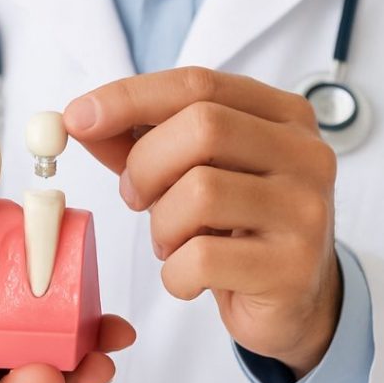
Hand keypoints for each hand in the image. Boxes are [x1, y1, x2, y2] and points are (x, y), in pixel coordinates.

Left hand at [63, 67, 339, 376]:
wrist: (290, 297)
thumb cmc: (229, 222)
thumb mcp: (184, 170)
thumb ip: (134, 139)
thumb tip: (79, 118)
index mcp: (280, 115)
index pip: (198, 85)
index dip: (129, 97)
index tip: (76, 117)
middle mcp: (305, 154)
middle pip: (202, 129)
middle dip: (145, 165)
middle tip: (134, 197)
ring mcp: (306, 210)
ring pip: (201, 193)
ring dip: (161, 225)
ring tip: (172, 241)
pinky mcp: (293, 267)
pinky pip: (203, 259)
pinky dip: (175, 272)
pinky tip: (189, 275)